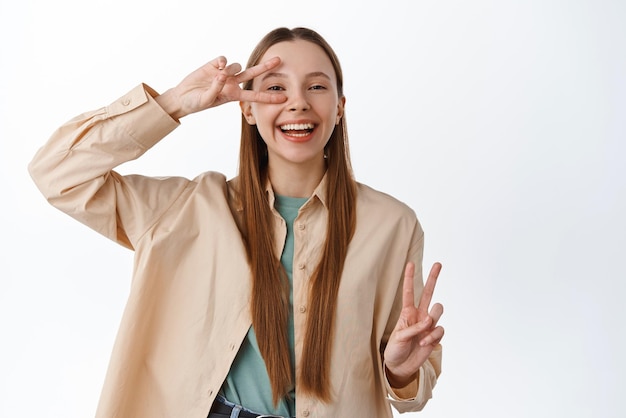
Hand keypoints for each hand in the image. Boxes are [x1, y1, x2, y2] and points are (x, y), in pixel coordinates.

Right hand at [155, 56, 286, 118]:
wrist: (182, 97)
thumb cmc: (196, 103)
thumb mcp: (206, 100)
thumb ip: (216, 88)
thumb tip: (223, 74)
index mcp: (233, 95)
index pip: (254, 96)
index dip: (268, 97)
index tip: (284, 98)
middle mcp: (232, 83)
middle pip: (253, 74)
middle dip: (265, 67)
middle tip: (278, 60)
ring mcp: (224, 73)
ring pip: (236, 66)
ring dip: (230, 69)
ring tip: (218, 75)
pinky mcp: (214, 64)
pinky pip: (224, 59)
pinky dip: (222, 62)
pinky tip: (217, 66)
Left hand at [384, 261, 443, 387]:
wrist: (401, 366)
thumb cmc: (395, 349)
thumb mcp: (398, 337)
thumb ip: (414, 328)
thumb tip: (429, 321)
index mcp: (407, 312)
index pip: (409, 292)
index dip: (409, 278)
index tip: (410, 263)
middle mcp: (419, 315)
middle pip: (429, 293)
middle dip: (433, 278)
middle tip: (438, 263)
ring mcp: (428, 325)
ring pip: (438, 310)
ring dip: (432, 320)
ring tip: (422, 335)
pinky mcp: (435, 336)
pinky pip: (439, 329)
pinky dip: (432, 336)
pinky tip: (424, 344)